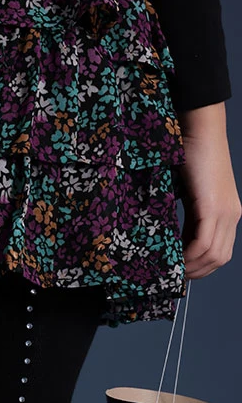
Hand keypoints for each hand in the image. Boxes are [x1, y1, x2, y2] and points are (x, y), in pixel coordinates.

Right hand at [177, 102, 241, 279]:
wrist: (198, 128)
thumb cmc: (188, 155)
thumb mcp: (189, 196)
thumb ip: (187, 219)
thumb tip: (172, 242)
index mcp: (228, 213)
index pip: (220, 253)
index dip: (200, 267)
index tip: (179, 270)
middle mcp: (232, 215)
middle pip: (219, 259)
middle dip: (196, 272)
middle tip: (173, 274)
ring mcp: (226, 211)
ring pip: (213, 255)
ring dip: (191, 266)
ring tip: (171, 267)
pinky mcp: (214, 207)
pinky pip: (204, 243)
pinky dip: (188, 255)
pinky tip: (174, 255)